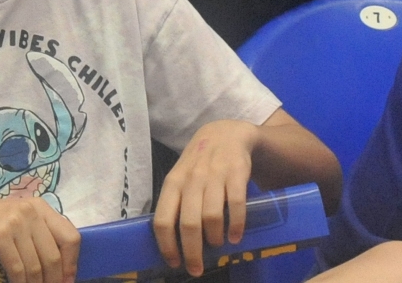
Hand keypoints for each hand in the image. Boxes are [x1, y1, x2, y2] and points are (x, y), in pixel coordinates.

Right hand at [0, 197, 78, 282]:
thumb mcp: (15, 224)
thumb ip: (35, 236)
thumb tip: (59, 266)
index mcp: (41, 208)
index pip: (70, 236)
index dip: (72, 262)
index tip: (68, 281)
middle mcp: (31, 212)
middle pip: (54, 254)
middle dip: (55, 279)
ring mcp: (14, 223)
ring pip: (36, 265)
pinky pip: (17, 268)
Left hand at [153, 119, 259, 276]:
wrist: (227, 132)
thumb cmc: (199, 162)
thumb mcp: (181, 177)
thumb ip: (175, 203)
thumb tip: (171, 242)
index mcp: (173, 183)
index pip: (163, 220)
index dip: (167, 246)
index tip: (174, 263)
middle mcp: (192, 179)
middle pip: (189, 224)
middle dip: (193, 252)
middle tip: (197, 268)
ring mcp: (215, 175)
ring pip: (212, 217)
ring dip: (215, 239)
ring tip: (219, 245)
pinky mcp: (238, 172)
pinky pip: (237, 204)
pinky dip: (237, 225)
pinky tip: (236, 235)